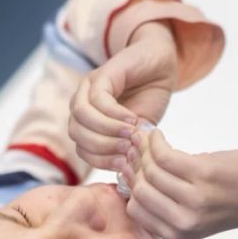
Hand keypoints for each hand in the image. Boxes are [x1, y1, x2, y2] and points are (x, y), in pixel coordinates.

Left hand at [68, 21, 177, 169]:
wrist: (161, 63)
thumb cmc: (149, 98)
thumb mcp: (139, 131)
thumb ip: (128, 148)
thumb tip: (125, 175)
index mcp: (88, 122)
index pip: (82, 149)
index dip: (101, 160)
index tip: (124, 165)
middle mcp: (82, 104)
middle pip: (76, 134)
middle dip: (102, 147)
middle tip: (127, 150)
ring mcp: (88, 87)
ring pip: (80, 116)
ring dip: (106, 131)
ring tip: (129, 135)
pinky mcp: (101, 74)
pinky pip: (98, 99)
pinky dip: (114, 114)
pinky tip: (132, 119)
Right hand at [119, 130, 237, 238]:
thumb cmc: (233, 199)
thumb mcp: (195, 215)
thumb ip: (166, 204)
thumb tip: (130, 175)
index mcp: (179, 234)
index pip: (135, 208)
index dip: (130, 184)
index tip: (133, 166)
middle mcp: (184, 222)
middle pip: (138, 188)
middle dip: (135, 165)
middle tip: (139, 149)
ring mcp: (194, 200)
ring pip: (149, 170)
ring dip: (146, 150)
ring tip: (151, 141)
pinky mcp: (204, 175)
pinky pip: (164, 155)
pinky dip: (157, 141)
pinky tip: (160, 137)